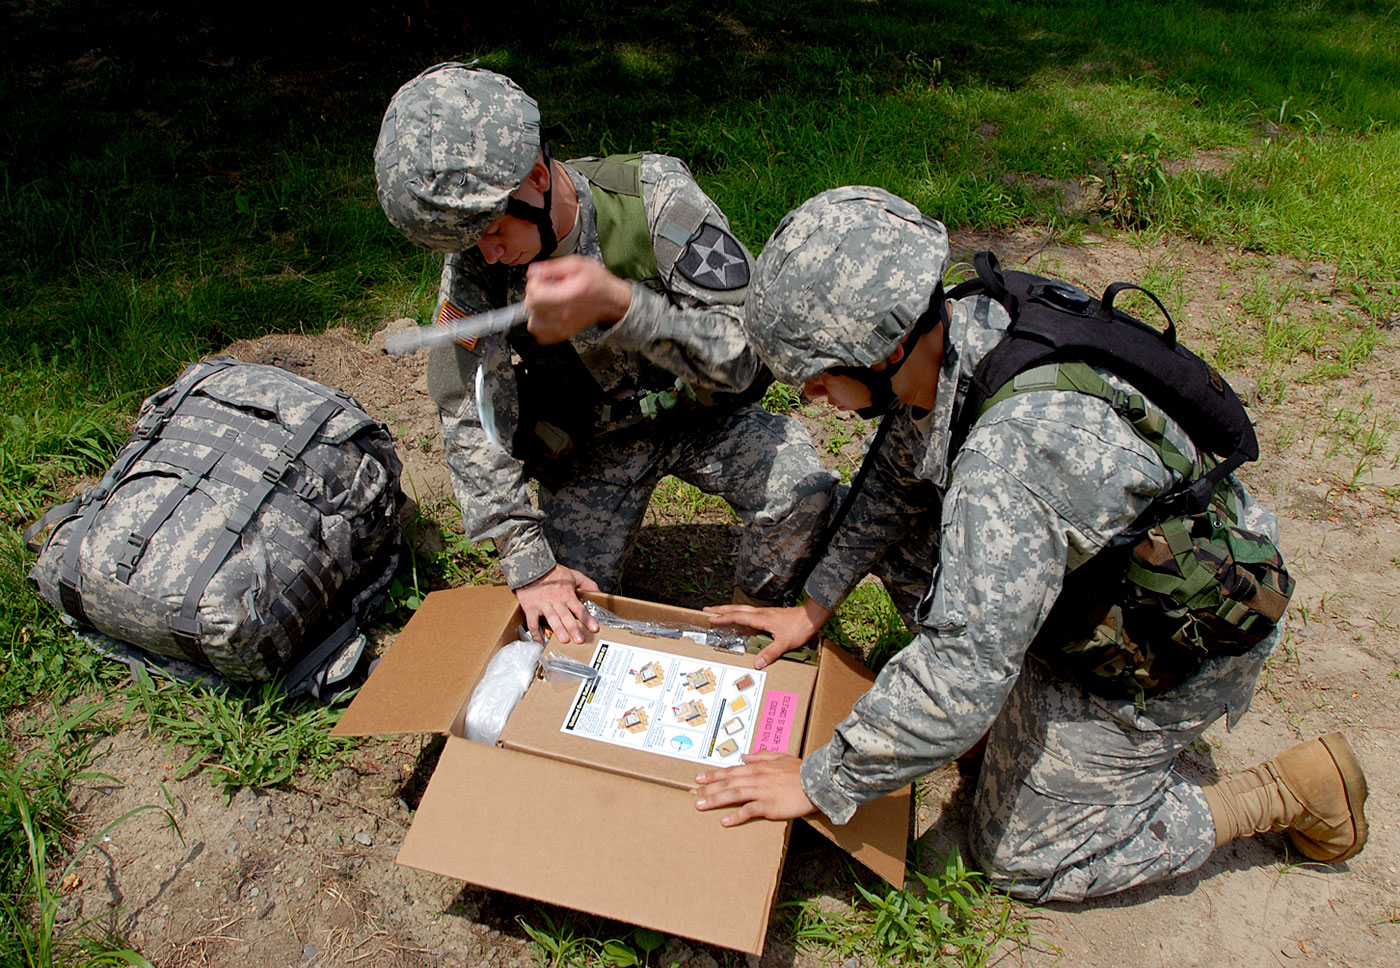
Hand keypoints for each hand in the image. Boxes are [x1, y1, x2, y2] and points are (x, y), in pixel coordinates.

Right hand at [515, 564, 600, 643]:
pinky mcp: (531, 608)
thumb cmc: (553, 573)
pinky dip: (535, 634)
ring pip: (552, 619)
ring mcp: (543, 605)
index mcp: (567, 594)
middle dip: (573, 628)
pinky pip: (532, 623)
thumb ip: (587, 584)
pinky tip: (540, 643)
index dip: (587, 619)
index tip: (594, 628)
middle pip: (566, 616)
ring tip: (564, 640)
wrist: (531, 567)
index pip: (580, 609)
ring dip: (558, 630)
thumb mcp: (573, 575)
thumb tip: (598, 592)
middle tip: (580, 640)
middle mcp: (556, 601)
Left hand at [524, 255, 632, 342]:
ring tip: (545, 302)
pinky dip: (541, 326)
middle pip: (531, 308)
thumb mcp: (577, 265)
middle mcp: (563, 315)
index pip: (534, 295)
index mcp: (566, 296)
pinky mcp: (564, 333)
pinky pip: (542, 336)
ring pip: (533, 324)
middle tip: (545, 288)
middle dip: (534, 295)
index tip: (541, 279)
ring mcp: (563, 327)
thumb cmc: (598, 283)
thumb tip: (533, 271)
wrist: (611, 300)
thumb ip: (552, 268)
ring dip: (535, 312)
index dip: (534, 284)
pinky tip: (547, 315)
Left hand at [692, 751, 816, 825]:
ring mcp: (761, 791)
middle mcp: (755, 778)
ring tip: (699, 805)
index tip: (698, 779)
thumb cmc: (800, 770)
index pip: (730, 772)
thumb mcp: (780, 757)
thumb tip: (744, 756)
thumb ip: (761, 756)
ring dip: (715, 800)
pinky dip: (736, 816)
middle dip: (707, 789)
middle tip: (691, 794)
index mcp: (757, 767)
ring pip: (733, 795)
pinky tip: (724, 821)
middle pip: (727, 783)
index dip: (713, 776)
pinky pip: (749, 811)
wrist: (817, 781)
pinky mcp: (769, 805)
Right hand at [703, 598, 831, 669]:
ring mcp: (764, 613)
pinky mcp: (769, 615)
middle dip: (720, 610)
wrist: (811, 617)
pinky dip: (739, 612)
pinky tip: (740, 617)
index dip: (723, 618)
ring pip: (742, 609)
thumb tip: (757, 663)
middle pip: (736, 609)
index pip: (737, 617)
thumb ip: (771, 653)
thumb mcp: (785, 642)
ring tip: (718, 611)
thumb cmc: (799, 627)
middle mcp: (760, 613)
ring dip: (728, 610)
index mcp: (761, 618)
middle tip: (707, 610)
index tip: (711, 619)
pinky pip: (748, 612)